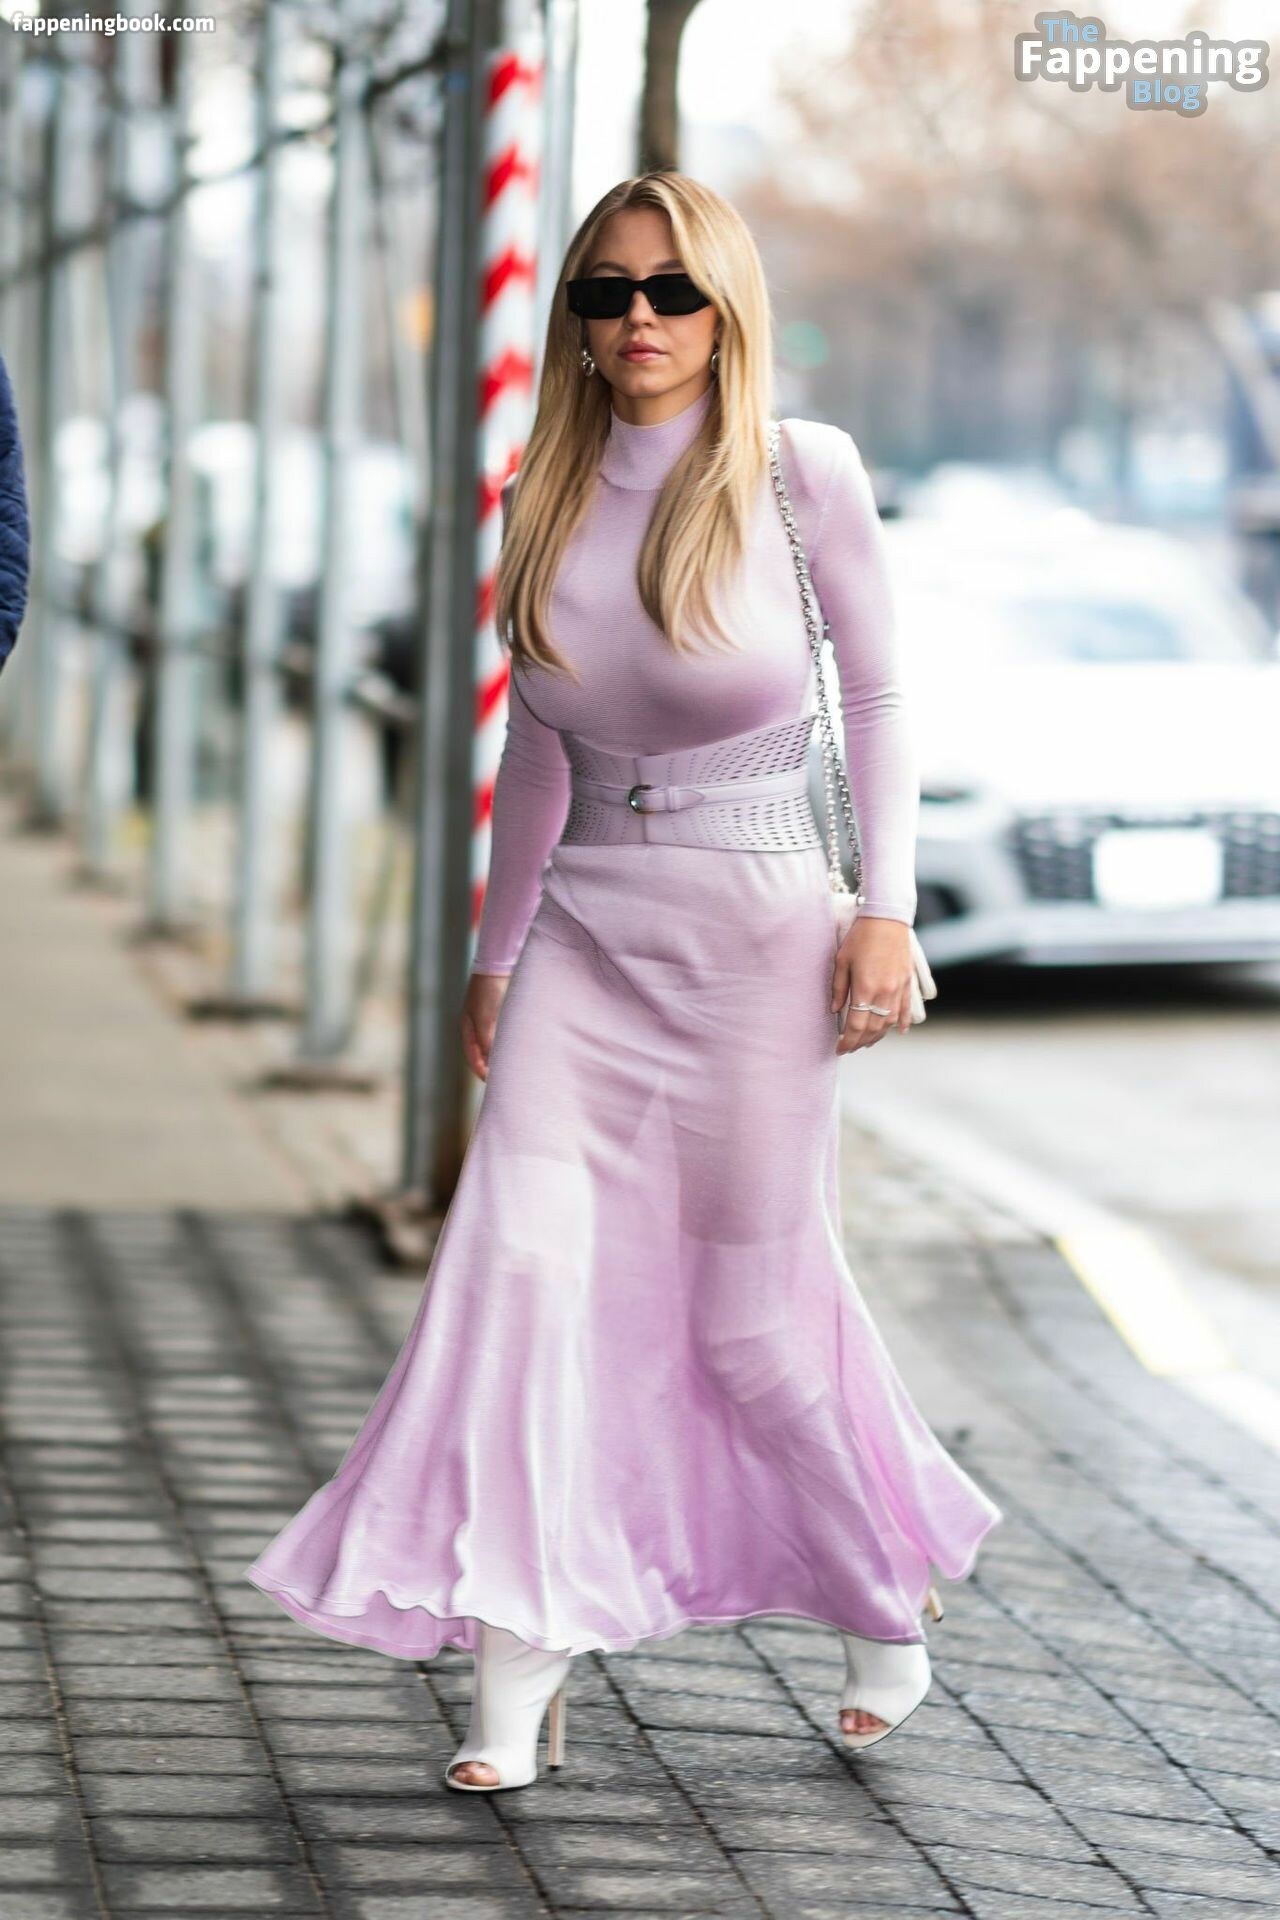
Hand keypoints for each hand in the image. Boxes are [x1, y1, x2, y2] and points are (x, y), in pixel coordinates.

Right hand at [461, 972, 511, 1081]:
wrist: (497, 965)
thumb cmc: (488, 992)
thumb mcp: (485, 1019)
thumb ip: (486, 1042)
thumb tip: (489, 1063)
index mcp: (467, 1029)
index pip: (472, 1057)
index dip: (481, 1071)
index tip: (492, 1083)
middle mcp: (476, 1026)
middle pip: (481, 1053)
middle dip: (490, 1067)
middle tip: (503, 1080)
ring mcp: (487, 1020)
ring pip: (492, 1045)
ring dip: (498, 1056)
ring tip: (511, 1068)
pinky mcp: (499, 1013)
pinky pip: (501, 1035)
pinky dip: (505, 1045)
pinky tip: (515, 1050)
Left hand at [831, 916, 912, 1054]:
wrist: (887, 918)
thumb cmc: (860, 937)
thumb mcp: (841, 961)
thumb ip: (838, 988)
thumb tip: (835, 1010)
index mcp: (865, 988)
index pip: (856, 1026)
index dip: (847, 1041)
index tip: (839, 1049)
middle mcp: (884, 992)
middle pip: (873, 1029)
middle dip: (860, 1043)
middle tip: (849, 1048)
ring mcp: (898, 988)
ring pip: (889, 1023)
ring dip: (878, 1036)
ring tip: (866, 1043)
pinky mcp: (907, 982)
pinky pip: (906, 1009)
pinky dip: (902, 1023)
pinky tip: (898, 1032)